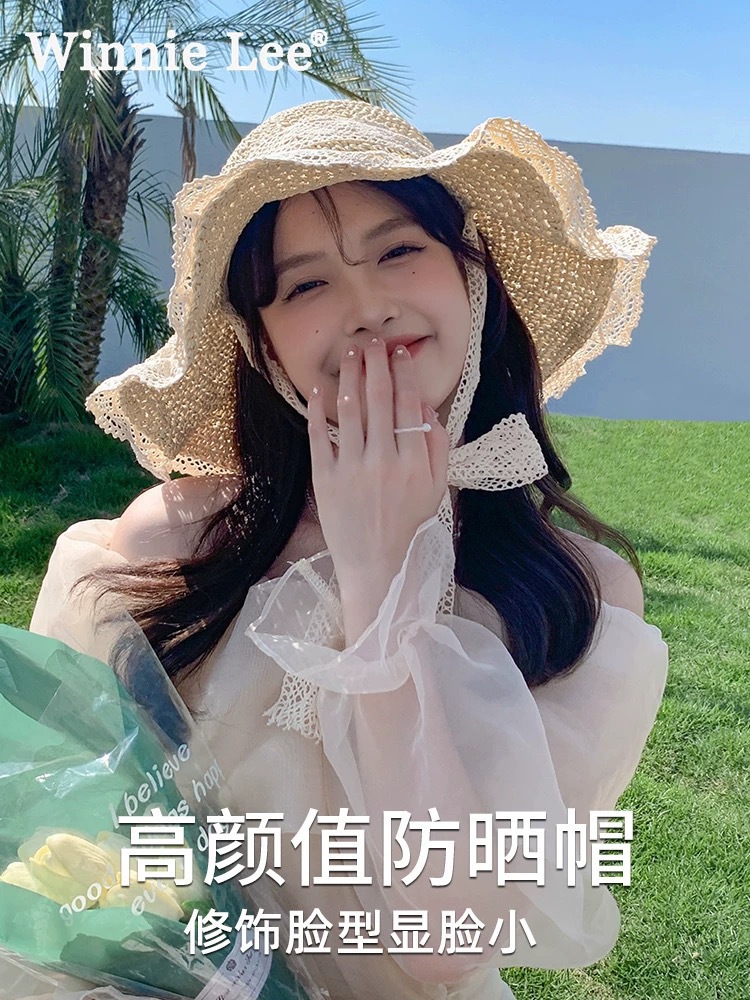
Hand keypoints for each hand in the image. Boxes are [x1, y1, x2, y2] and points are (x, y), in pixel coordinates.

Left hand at [306, 336, 449, 611]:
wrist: (375, 563)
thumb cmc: (408, 524)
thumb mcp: (436, 489)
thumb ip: (438, 448)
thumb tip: (427, 408)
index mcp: (413, 462)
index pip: (409, 405)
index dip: (404, 374)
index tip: (400, 353)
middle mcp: (383, 461)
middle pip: (379, 400)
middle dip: (376, 364)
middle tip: (372, 341)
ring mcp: (351, 468)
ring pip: (350, 410)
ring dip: (350, 376)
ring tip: (350, 353)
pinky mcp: (325, 478)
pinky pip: (320, 437)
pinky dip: (318, 411)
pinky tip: (320, 389)